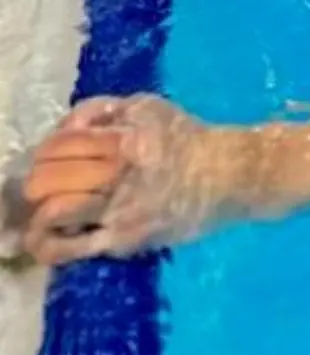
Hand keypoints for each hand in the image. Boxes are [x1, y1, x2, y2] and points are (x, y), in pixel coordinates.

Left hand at [23, 96, 232, 263]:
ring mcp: (120, 208)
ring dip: (41, 207)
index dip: (48, 148)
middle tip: (42, 182)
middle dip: (39, 178)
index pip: (65, 142)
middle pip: (54, 174)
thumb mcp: (149, 106)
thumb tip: (69, 126)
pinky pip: (73, 247)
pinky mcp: (123, 240)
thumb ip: (106, 109)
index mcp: (126, 136)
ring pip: (58, 209)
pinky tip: (45, 237)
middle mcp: (120, 171)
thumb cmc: (187, 139)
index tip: (51, 154)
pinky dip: (49, 244)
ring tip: (44, 206)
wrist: (226, 177)